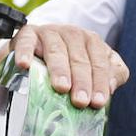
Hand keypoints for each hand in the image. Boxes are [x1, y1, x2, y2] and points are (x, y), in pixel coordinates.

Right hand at [7, 24, 129, 108]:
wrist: (39, 46)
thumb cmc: (70, 61)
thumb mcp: (94, 66)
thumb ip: (110, 74)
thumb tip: (111, 86)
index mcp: (91, 41)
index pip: (100, 62)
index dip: (100, 82)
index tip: (98, 102)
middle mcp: (72, 34)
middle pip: (79, 58)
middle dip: (81, 80)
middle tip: (80, 101)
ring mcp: (49, 33)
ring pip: (56, 50)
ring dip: (59, 69)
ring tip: (61, 87)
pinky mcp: (27, 34)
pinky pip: (26, 42)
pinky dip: (24, 52)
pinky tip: (24, 65)